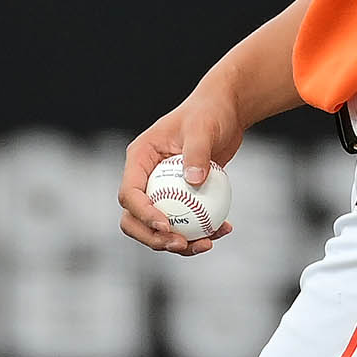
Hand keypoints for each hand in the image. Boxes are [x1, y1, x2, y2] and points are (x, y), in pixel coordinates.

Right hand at [118, 75, 242, 257]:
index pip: (129, 192)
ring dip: (180, 242)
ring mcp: (162, 189)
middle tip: (182, 244)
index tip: (166, 226)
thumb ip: (197, 152)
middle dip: (154, 238)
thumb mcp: (203, 127)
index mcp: (140, 158)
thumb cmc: (210, 112)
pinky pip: (184, 223)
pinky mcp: (181, 197)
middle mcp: (146, 176)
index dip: (142, 214)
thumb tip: (193, 182)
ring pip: (159, 227)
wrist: (226, 111)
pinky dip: (200, 232)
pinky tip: (223, 230)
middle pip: (134, 218)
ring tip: (208, 243)